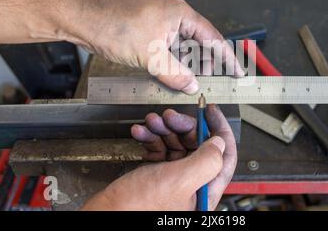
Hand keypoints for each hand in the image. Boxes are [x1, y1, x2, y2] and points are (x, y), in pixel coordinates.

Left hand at [71, 0, 243, 93]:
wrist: (83, 19)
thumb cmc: (114, 26)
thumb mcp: (150, 56)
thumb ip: (175, 74)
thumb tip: (192, 86)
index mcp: (181, 14)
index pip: (213, 38)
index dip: (227, 57)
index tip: (238, 72)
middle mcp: (174, 17)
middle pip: (200, 44)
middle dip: (205, 66)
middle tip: (210, 85)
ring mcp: (161, 25)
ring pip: (183, 49)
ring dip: (186, 67)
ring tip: (189, 86)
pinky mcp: (149, 33)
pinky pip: (168, 51)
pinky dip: (172, 65)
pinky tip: (171, 79)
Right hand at [81, 104, 236, 210]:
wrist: (103, 215)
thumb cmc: (137, 209)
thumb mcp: (178, 181)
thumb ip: (206, 161)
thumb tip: (220, 144)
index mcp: (205, 192)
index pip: (224, 158)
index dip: (220, 131)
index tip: (211, 111)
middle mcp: (192, 187)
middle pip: (197, 146)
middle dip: (182, 127)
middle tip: (169, 116)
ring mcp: (173, 181)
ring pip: (176, 145)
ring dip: (163, 130)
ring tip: (151, 122)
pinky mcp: (156, 176)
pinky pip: (160, 151)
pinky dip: (151, 139)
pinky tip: (140, 133)